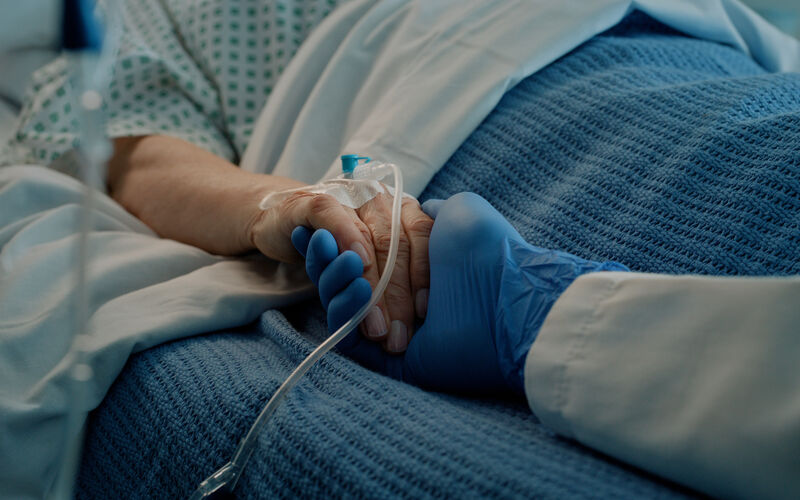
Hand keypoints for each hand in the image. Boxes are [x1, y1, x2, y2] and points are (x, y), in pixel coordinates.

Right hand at [250, 189, 431, 351]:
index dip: (424, 273)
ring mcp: (347, 197)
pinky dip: (346, 239)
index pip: (423, 236)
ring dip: (372, 285)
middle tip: (396, 335)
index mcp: (400, 207)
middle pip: (396, 246)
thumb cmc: (336, 244)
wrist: (282, 221)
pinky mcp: (312, 202)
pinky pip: (333, 219)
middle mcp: (378, 198)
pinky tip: (355, 265)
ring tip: (375, 325)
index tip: (424, 311)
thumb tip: (424, 309)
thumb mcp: (372, 256)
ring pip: (367, 239)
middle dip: (398, 296)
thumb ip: (398, 269)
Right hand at [295, 192, 627, 393]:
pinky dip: (339, 304)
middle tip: (321, 240)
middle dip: (330, 257)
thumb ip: (432, 211)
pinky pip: (344, 332)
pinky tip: (351, 280)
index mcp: (415, 266)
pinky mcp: (383, 355)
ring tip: (343, 259)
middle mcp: (400, 296)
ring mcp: (390, 326)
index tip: (321, 229)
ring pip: (342, 301)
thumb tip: (420, 211)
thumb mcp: (459, 212)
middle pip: (347, 276)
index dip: (340, 239)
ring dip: (331, 276)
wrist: (505, 295)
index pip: (364, 252)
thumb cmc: (486, 251)